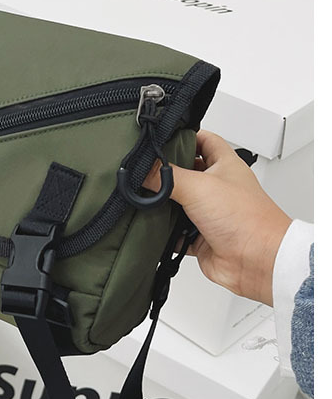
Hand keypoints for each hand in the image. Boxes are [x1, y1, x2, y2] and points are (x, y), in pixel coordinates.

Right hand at [145, 130, 290, 305]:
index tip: (159, 140)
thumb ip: (166, 176)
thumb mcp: (199, 186)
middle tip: (144, 172)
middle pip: (185, 173)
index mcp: (224, 166)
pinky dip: (164, 233)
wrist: (258, 262)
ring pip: (178, 204)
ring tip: (144, 199)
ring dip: (162, 205)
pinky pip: (175, 233)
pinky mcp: (200, 237)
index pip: (203, 140)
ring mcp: (209, 213)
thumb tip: (140, 170)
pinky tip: (154, 229)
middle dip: (165, 174)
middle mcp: (217, 188)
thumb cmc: (248, 220)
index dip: (183, 136)